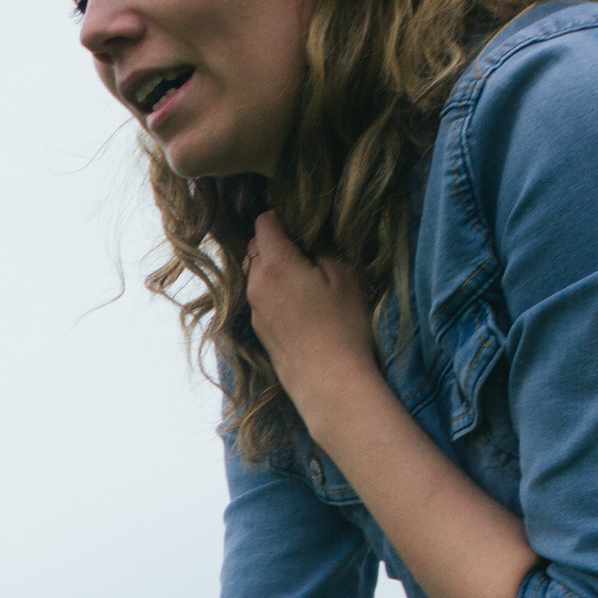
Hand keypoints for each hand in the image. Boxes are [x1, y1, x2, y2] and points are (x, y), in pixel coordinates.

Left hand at [244, 210, 387, 443]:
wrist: (329, 381)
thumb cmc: (342, 326)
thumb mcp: (343, 275)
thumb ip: (321, 248)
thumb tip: (308, 238)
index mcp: (274, 264)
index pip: (265, 222)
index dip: (283, 215)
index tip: (303, 221)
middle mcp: (256, 284)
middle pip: (257, 246)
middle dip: (278, 240)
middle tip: (309, 248)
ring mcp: (254, 308)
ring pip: (257, 272)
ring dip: (276, 266)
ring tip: (307, 276)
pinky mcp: (259, 328)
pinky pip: (261, 296)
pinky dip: (275, 289)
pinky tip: (301, 302)